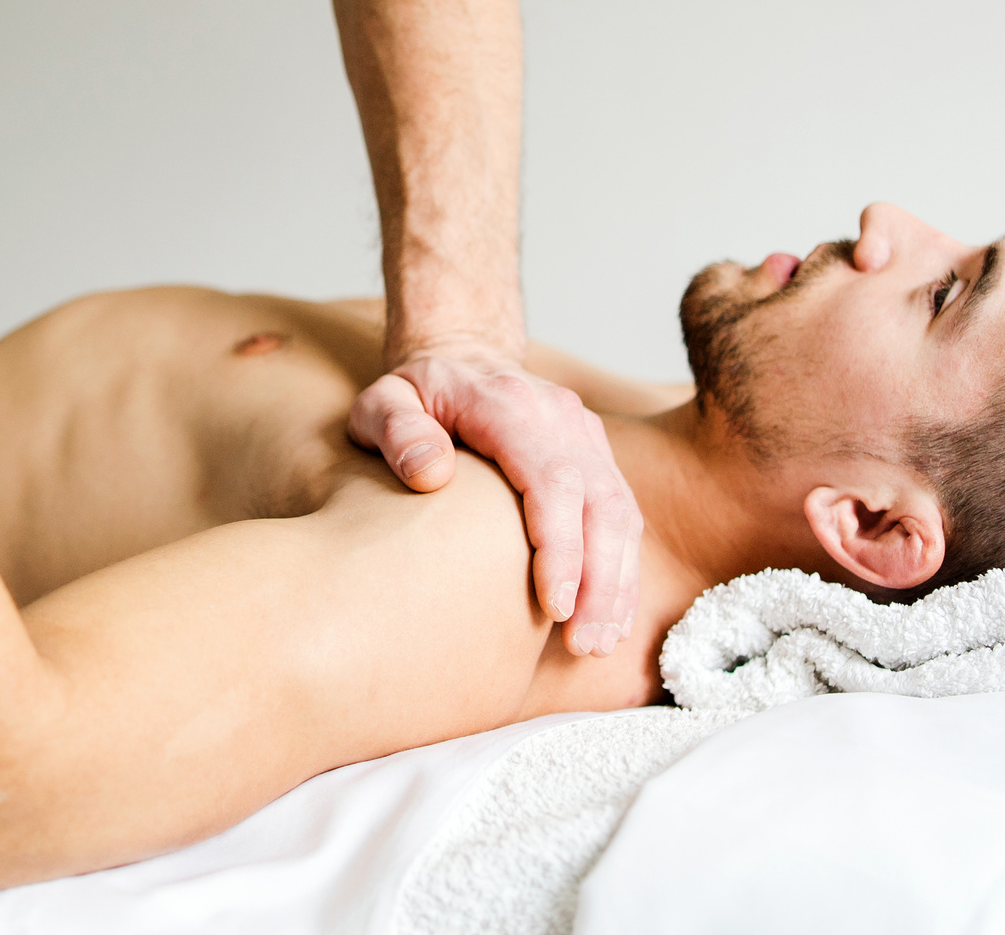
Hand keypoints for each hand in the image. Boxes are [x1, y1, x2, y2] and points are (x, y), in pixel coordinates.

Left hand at [348, 350, 640, 656]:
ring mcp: (584, 433)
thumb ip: (398, 432)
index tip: (555, 607)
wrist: (458, 359)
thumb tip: (431, 474)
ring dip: (616, 582)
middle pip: (601, 501)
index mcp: (510, 403)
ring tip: (597, 643)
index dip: (561, 546)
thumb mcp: (382, 403)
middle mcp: (560, 415)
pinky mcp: (596, 454)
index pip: (552, 479)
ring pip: (622, 512)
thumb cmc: (414, 394)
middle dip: (600, 579)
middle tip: (584, 645)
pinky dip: (620, 568)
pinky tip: (609, 617)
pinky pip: (622, 514)